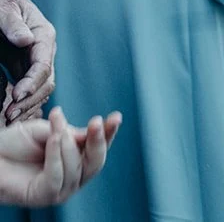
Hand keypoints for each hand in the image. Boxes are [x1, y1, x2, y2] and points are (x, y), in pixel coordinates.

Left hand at [0, 0, 54, 124]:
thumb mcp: (3, 7)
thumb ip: (13, 23)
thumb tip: (26, 40)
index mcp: (43, 34)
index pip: (44, 64)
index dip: (32, 83)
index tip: (16, 96)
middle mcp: (43, 49)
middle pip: (46, 81)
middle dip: (30, 100)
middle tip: (9, 114)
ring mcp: (33, 59)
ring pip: (39, 88)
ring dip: (27, 105)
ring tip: (8, 117)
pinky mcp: (21, 66)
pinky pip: (27, 87)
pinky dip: (21, 102)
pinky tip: (10, 112)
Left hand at [0, 108, 119, 206]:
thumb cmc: (16, 143)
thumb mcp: (47, 130)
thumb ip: (70, 134)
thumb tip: (94, 133)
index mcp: (77, 158)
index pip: (99, 148)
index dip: (109, 133)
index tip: (116, 117)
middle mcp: (73, 176)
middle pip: (96, 162)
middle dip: (98, 142)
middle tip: (96, 121)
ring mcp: (60, 189)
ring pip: (77, 168)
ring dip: (67, 145)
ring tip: (55, 128)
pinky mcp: (45, 197)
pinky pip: (57, 177)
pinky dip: (56, 156)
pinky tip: (52, 140)